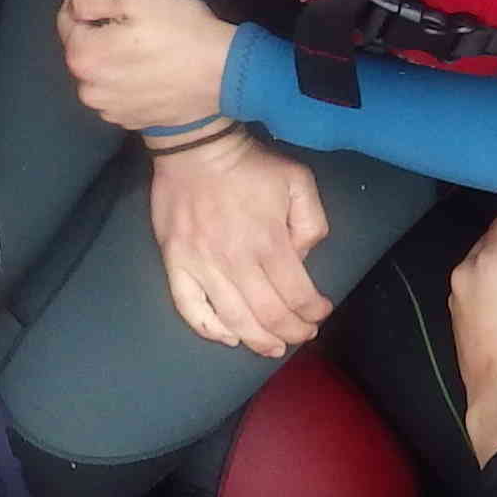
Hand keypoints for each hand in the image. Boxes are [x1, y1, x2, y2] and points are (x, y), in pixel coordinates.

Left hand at [56, 0, 240, 132]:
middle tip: (135, 22)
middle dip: (100, 32)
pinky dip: (126, 80)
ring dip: (112, 57)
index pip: (67, 19)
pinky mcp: (128, 120)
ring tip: (144, 47)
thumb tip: (74, 2)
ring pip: (99, 72)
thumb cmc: (180, 30)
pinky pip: (117, 91)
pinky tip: (151, 70)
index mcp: (82, 56)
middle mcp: (87, 89)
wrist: (222, 76)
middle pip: (83, 48)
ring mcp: (108, 110)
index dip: (88, 3)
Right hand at [145, 133, 331, 357]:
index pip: (297, 295)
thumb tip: (303, 257)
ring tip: (272, 348)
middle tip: (302, 335)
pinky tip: (228, 337)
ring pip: (233, 319)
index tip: (320, 313)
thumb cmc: (250, 164)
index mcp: (269, 242)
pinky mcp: (176, 264)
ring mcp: (202, 266)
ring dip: (257, 341)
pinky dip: (210, 329)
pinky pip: (190, 308)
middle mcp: (236, 262)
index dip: (313, 312)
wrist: (195, 148)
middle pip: (268, 315)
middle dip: (292, 332)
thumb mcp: (298, 180)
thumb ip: (312, 221)